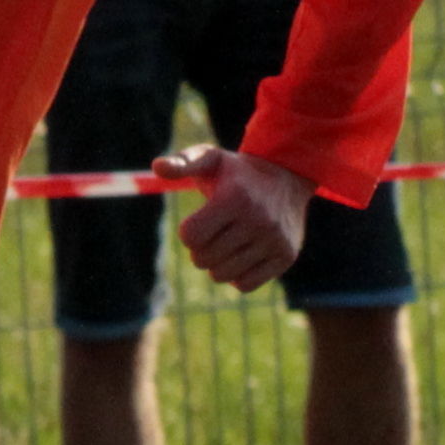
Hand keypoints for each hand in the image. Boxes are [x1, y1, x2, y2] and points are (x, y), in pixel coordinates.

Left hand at [164, 145, 308, 290]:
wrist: (287, 176)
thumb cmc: (237, 173)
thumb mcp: (210, 159)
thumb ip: (181, 163)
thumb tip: (158, 166)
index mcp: (235, 198)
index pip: (190, 237)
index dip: (189, 231)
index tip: (201, 219)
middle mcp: (259, 220)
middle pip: (202, 260)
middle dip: (201, 248)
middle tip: (216, 231)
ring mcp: (275, 240)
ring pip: (222, 275)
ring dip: (217, 263)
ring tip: (229, 242)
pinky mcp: (286, 256)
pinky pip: (245, 285)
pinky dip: (238, 275)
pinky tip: (245, 254)